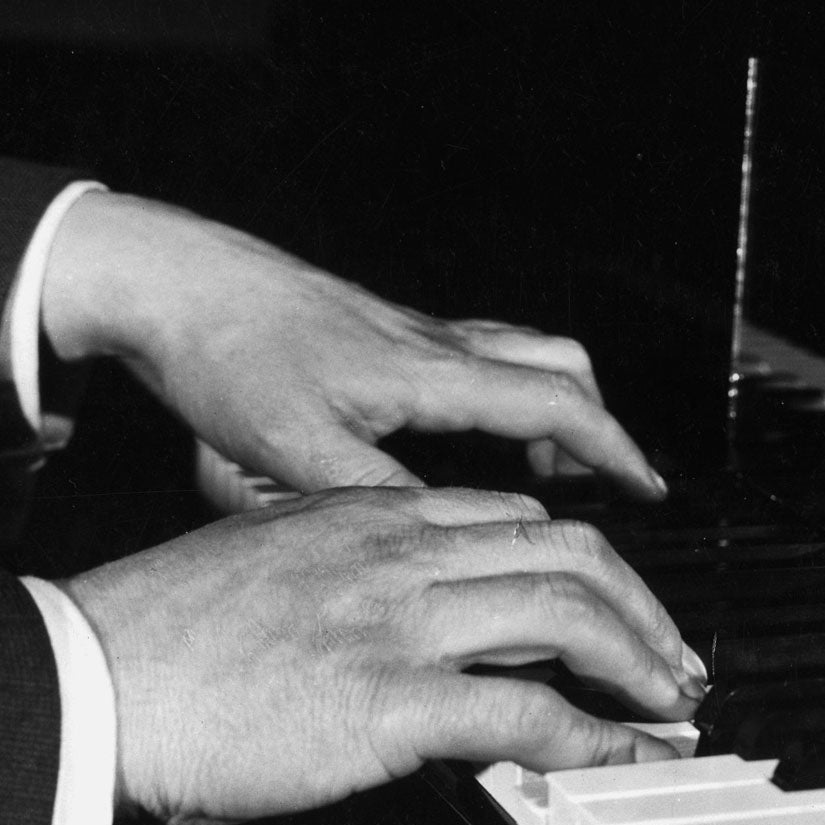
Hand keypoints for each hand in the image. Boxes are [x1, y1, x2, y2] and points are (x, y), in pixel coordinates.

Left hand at [40, 193, 664, 497]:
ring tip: (550, 464)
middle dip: (600, 425)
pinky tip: (467, 430)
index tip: (648, 489)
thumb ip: (374, 497)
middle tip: (613, 479)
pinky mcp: (385, 331)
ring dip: (554, 403)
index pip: (557, 404)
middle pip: (561, 365)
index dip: (613, 451)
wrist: (177, 284)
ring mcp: (413, 332)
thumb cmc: (227, 354)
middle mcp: (435, 344)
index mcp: (429, 373)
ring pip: (524, 351)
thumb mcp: (295, 448)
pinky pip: (479, 350)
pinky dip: (503, 388)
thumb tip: (438, 540)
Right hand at [60, 487, 703, 824]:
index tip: (618, 607)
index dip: (588, 565)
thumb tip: (426, 625)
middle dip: (643, 606)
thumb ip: (358, 579)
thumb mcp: (274, 568)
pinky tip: (623, 755)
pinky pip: (524, 711)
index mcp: (369, 514)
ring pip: (566, 614)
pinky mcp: (385, 698)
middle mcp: (398, 551)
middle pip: (567, 552)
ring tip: (672, 703)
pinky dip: (595, 735)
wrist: (83, 678)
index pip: (518, 519)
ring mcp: (397, 620)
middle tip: (676, 656)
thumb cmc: (160, 637)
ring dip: (639, 662)